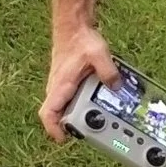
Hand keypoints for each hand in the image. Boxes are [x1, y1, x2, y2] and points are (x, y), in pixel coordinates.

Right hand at [39, 24, 120, 140]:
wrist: (73, 28)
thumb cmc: (80, 41)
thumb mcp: (99, 54)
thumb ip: (108, 72)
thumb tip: (116, 87)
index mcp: (61, 85)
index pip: (48, 112)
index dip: (53, 129)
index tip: (63, 139)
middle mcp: (57, 88)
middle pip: (57, 115)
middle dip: (70, 127)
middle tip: (90, 133)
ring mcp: (61, 86)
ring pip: (63, 109)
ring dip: (76, 117)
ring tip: (97, 122)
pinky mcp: (67, 84)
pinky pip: (69, 101)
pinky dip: (79, 107)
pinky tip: (97, 106)